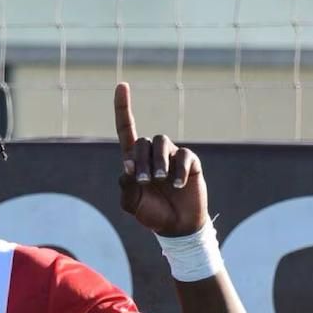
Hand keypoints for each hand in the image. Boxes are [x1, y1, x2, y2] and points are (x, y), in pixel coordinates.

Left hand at [114, 82, 208, 236]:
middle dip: (140, 160)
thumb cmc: (152, 214)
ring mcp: (172, 156)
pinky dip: (179, 170)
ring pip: (161, 142)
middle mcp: (152, 154)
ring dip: (158, 161)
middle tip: (144, 181)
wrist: (177, 227)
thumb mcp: (132, 203)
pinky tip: (178, 185)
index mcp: (134, 161)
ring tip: (160, 180)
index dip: (123, 107)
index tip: (122, 85)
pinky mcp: (190, 162)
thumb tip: (126, 162)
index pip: (126, 129)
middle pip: (143, 140)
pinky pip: (184, 156)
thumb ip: (125, 185)